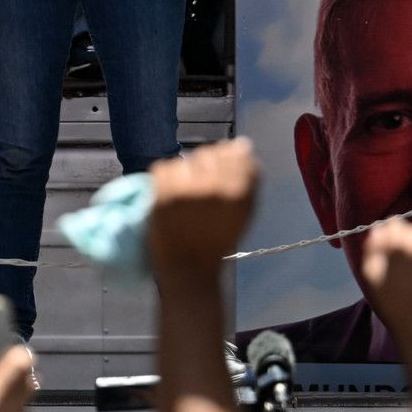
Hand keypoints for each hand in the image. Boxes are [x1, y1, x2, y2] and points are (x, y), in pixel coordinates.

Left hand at [147, 136, 259, 278]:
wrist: (187, 268)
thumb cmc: (218, 240)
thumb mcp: (244, 212)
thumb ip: (247, 177)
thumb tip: (241, 144)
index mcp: (240, 193)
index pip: (239, 151)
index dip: (229, 157)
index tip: (220, 171)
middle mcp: (216, 188)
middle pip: (211, 152)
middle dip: (206, 165)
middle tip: (200, 189)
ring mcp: (188, 189)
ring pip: (186, 159)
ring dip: (184, 172)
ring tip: (185, 195)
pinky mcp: (163, 193)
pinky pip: (164, 166)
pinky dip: (165, 178)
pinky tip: (170, 196)